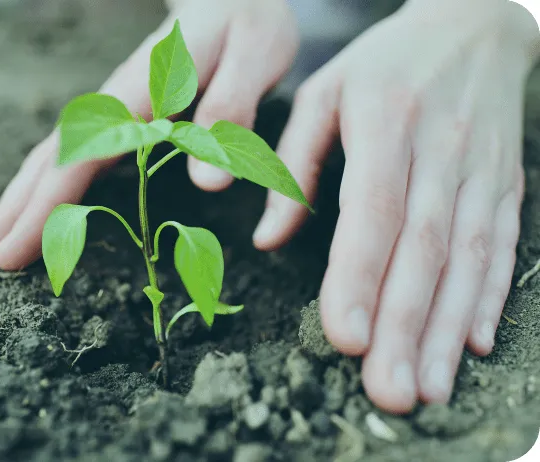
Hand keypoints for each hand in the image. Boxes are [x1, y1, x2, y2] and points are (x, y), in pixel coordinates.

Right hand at [0, 0, 297, 277]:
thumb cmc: (248, 25)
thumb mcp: (254, 57)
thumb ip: (230, 107)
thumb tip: (208, 182)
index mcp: (141, 92)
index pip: (79, 157)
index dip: (45, 208)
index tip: (10, 252)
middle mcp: (116, 104)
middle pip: (50, 163)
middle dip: (9, 215)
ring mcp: (115, 113)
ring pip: (55, 161)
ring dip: (18, 206)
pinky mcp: (123, 119)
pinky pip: (75, 158)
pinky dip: (49, 189)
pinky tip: (36, 211)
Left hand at [253, 0, 538, 412]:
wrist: (473, 24)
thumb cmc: (385, 63)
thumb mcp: (324, 94)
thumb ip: (293, 165)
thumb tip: (267, 239)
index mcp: (387, 125)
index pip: (374, 211)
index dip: (360, 276)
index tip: (345, 338)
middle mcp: (440, 152)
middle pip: (423, 249)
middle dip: (405, 326)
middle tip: (388, 392)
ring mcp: (480, 170)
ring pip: (467, 259)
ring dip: (445, 328)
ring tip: (427, 387)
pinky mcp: (504, 183)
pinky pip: (502, 245)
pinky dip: (489, 297)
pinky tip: (473, 343)